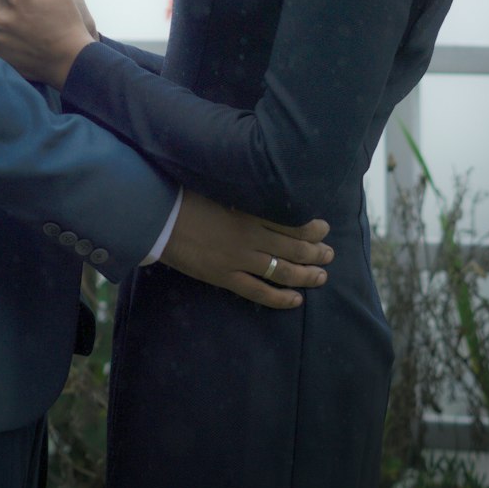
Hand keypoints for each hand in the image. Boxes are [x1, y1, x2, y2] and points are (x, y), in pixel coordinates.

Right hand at [161, 190, 332, 309]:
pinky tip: (296, 300)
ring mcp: (239, 259)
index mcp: (249, 211)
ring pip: (282, 271)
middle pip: (293, 248)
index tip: (324, 228)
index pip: (290, 222)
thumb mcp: (220, 187)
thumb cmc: (187, 195)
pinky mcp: (225, 277)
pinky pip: (259, 292)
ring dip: (306, 275)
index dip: (311, 228)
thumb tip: (263, 190)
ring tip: (321, 276)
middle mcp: (250, 237)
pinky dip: (280, 298)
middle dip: (316, 252)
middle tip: (329, 254)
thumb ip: (244, 194)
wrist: (159, 216)